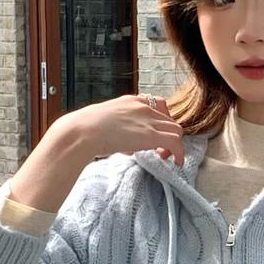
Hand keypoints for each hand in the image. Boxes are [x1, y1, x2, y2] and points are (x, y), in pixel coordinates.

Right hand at [61, 94, 183, 165]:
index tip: (155, 133)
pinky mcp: (152, 136)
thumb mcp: (105, 122)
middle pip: (169, 120)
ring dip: (174, 145)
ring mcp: (149, 120)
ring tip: (163, 157)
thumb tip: (124, 145)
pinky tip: (176, 163)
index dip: (160, 121)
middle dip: (167, 135)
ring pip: (176, 130)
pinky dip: (180, 153)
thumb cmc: (85, 128)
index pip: (157, 104)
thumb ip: (117, 129)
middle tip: (159, 150)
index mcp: (131, 101)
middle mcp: (144, 107)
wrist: (83, 131)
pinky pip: (176, 143)